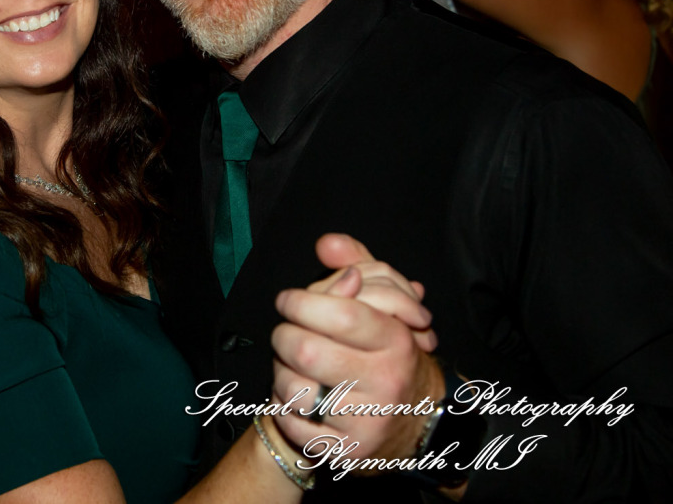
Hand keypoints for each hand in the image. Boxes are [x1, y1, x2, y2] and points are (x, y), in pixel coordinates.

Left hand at [271, 234, 443, 464]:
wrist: (417, 420)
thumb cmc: (390, 352)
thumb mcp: (384, 303)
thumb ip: (356, 264)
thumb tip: (326, 244)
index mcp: (396, 341)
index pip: (340, 314)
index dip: (302, 302)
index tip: (287, 300)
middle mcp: (385, 382)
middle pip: (305, 349)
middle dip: (282, 335)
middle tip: (285, 332)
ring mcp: (365, 421)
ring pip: (292, 387)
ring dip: (279, 370)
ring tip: (291, 364)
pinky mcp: (346, 452)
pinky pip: (292, 423)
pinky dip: (283, 405)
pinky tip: (297, 395)